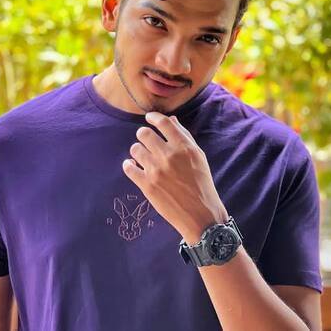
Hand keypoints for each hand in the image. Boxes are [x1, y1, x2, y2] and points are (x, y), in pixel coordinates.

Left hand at [122, 111, 228, 243]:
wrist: (200, 214)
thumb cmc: (202, 184)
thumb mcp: (198, 157)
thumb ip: (184, 136)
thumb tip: (171, 120)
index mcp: (184, 147)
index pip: (163, 123)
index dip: (153, 117)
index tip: (149, 118)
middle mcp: (169, 156)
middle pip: (144, 133)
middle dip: (144, 134)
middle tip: (146, 140)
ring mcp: (156, 171)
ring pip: (135, 149)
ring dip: (137, 150)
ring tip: (143, 156)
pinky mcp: (147, 185)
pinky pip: (128, 168)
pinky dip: (129, 165)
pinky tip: (134, 166)